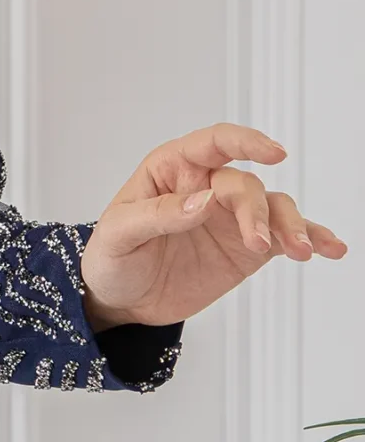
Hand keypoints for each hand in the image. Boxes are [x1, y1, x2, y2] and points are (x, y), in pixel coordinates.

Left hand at [79, 124, 347, 331]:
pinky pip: (284, 237)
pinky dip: (310, 239)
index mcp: (173, 170)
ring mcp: (231, 217)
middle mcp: (208, 187)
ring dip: (291, 225)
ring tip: (300, 250)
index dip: (245, 142)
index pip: (212, 144)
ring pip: (273, 207)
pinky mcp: (247, 248)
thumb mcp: (119, 234)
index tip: (273, 153)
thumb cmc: (111, 256)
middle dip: (256, 212)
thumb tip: (202, 201)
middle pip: (245, 185)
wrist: (121, 299)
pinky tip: (329, 248)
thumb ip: (159, 214)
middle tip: (258, 243)